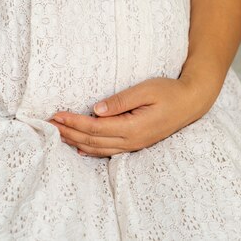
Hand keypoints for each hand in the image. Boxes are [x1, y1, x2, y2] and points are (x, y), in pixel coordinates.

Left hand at [47, 77, 214, 156]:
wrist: (191, 102)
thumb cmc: (169, 92)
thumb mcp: (146, 90)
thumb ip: (121, 100)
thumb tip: (95, 109)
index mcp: (133, 127)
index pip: (95, 128)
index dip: (73, 122)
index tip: (56, 115)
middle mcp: (132, 140)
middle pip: (92, 140)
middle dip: (69, 132)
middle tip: (48, 124)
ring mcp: (134, 145)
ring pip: (98, 149)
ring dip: (76, 141)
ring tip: (58, 134)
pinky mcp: (136, 143)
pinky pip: (109, 151)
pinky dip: (91, 150)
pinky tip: (81, 147)